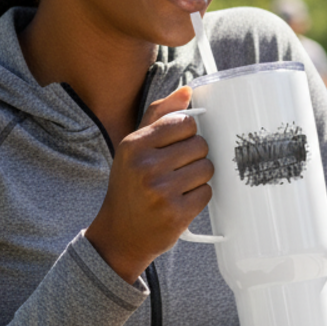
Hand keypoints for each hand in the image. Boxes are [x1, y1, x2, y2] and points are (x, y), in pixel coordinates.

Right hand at [85, 86, 211, 282]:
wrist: (119, 234)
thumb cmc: (129, 186)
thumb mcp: (133, 148)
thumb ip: (158, 116)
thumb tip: (187, 91)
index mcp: (135, 144)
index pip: (185, 123)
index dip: (188, 134)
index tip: (177, 146)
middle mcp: (146, 166)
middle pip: (200, 145)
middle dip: (194, 157)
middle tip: (177, 170)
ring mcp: (161, 191)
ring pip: (207, 169)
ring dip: (199, 177)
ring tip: (179, 185)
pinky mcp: (176, 213)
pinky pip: (206, 192)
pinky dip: (198, 196)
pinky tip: (181, 201)